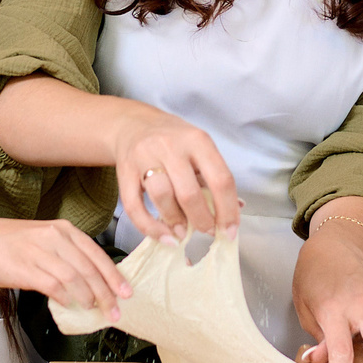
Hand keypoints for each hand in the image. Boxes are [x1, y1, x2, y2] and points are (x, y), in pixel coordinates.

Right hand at [0, 214, 130, 322]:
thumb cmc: (10, 243)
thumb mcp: (44, 240)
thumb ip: (66, 256)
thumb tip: (89, 284)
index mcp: (64, 230)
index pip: (97, 254)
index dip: (114, 275)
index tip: (126, 292)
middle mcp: (55, 237)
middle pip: (90, 268)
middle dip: (106, 292)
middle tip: (114, 310)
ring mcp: (40, 252)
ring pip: (75, 278)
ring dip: (89, 298)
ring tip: (95, 310)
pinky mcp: (26, 268)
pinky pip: (53, 285)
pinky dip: (65, 298)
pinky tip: (70, 305)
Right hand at [110, 105, 241, 243]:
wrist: (134, 125)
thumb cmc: (174, 142)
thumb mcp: (200, 149)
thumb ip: (215, 178)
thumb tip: (237, 209)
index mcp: (198, 141)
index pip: (220, 179)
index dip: (227, 210)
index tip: (229, 232)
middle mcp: (171, 146)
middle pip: (189, 192)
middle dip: (202, 220)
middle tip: (207, 232)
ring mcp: (145, 157)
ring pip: (162, 196)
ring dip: (176, 221)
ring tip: (183, 233)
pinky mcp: (124, 172)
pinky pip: (135, 206)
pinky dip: (150, 227)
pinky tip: (164, 237)